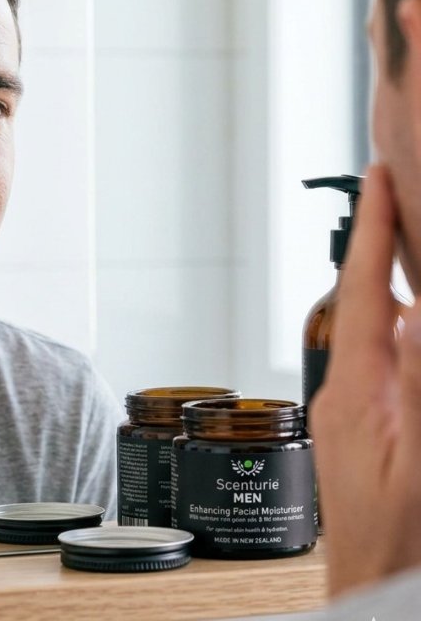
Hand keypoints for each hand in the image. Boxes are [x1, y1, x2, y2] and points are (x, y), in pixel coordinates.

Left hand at [311, 163, 420, 595]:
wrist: (372, 596)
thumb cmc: (397, 547)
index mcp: (352, 392)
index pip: (360, 292)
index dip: (370, 231)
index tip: (377, 178)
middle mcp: (343, 391)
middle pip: (363, 303)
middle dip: (380, 248)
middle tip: (396, 196)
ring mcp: (352, 409)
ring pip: (377, 331)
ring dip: (393, 286)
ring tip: (406, 242)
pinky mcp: (364, 427)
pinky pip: (384, 362)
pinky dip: (402, 329)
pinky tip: (414, 321)